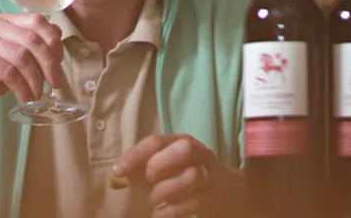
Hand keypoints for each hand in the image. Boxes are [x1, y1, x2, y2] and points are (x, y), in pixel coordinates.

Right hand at [0, 13, 63, 121]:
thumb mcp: (7, 59)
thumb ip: (28, 50)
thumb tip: (58, 45)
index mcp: (1, 20)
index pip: (37, 20)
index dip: (53, 41)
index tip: (59, 62)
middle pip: (33, 39)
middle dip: (50, 63)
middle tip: (57, 83)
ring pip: (23, 57)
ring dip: (36, 79)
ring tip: (38, 94)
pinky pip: (9, 73)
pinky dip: (22, 88)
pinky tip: (25, 97)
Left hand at [111, 134, 244, 217]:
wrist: (233, 195)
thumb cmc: (189, 177)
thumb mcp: (170, 166)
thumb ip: (145, 167)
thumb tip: (117, 176)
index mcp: (183, 142)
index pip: (157, 141)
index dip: (135, 155)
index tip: (118, 171)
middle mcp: (201, 155)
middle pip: (184, 148)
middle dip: (160, 164)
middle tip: (148, 180)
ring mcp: (212, 176)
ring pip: (191, 176)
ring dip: (165, 191)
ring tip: (154, 201)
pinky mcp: (215, 199)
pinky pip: (193, 203)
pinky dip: (171, 211)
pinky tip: (160, 215)